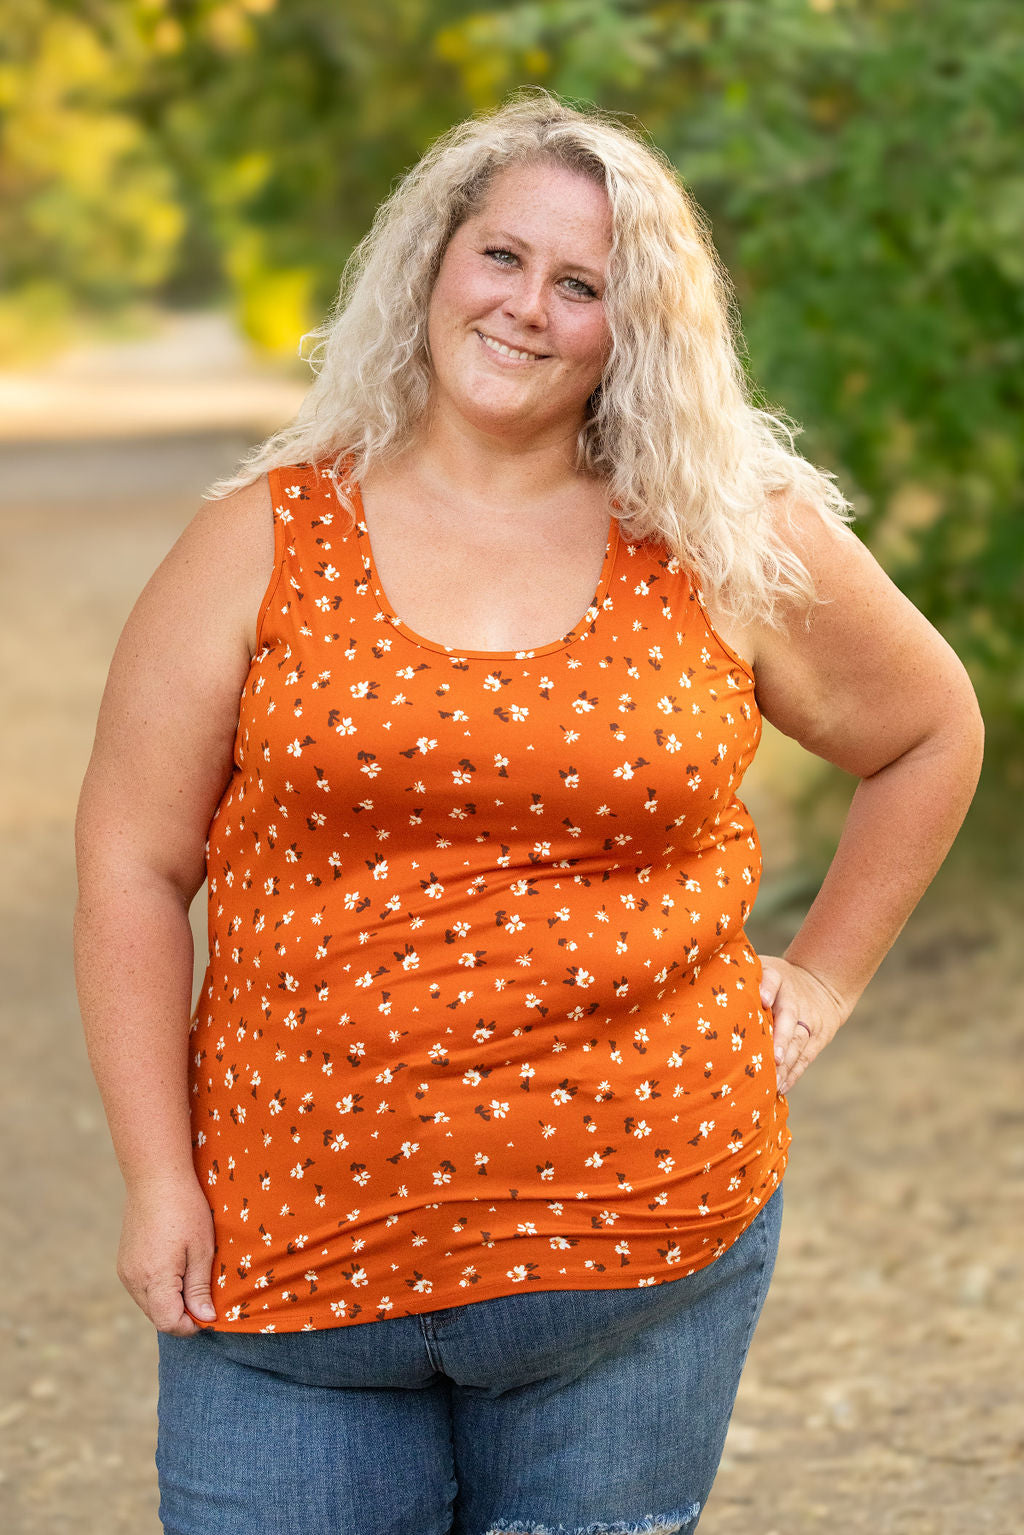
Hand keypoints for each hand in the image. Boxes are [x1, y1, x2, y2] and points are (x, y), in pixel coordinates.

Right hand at [117, 1174, 216, 1335]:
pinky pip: (141, 1289)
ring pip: (149, 1305)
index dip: (192, 1325)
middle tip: (205, 1296)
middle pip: (158, 1317)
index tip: (209, 1313)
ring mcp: (125, 1272)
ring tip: (191, 1278)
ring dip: (170, 1303)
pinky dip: (158, 1289)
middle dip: (182, 1315)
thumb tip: (205, 1319)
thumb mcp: (202, 1249)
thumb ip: (200, 1288)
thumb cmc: (185, 1209)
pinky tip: (174, 1270)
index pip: (169, 1323)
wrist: (155, 1177)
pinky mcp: (123, 1263)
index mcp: (155, 1278)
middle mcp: (134, 1280)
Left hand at [758, 954, 847, 1094]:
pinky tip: (782, 1086)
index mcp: (777, 976)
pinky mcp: (819, 1037)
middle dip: (781, 1038)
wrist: (823, 983)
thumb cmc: (778, 981)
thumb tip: (712, 988)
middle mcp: (794, 999)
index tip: (762, 999)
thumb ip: (745, 978)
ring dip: (786, 1063)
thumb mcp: (765, 968)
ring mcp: (809, 1019)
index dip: (768, 989)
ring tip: (774, 1082)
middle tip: (774, 1057)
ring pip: (799, 1041)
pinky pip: (806, 1057)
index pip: (773, 979)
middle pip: (789, 1017)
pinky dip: (794, 1073)